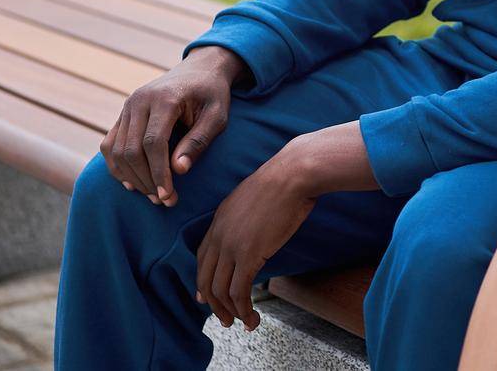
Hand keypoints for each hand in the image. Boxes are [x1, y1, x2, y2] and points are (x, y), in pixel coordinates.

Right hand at [99, 45, 244, 206]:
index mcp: (165, 99)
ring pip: (116, 150)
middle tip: (164, 201)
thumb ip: (199, 141)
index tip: (169, 197)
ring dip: (131, 177)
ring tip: (153, 195)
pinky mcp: (123, 113)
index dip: (159, 173)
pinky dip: (117, 166)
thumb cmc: (212, 94)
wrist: (200, 69)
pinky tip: (133, 183)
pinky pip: (110, 144)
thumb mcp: (218, 115)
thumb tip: (179, 170)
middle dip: (146, 180)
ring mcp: (128, 106)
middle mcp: (139, 100)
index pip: (153, 143)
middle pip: (131, 150)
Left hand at [194, 150, 315, 330]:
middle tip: (225, 318)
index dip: (203, 281)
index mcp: (220, 219)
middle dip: (213, 303)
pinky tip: (252, 317)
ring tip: (243, 322)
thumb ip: (248, 216)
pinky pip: (239, 291)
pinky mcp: (248, 255)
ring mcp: (231, 246)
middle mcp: (219, 234)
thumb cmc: (285, 180)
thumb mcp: (256, 197)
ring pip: (220, 290)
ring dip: (230, 311)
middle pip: (206, 278)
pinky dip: (243, 309)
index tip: (207, 298)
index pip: (202, 258)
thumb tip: (257, 229)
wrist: (293, 174)